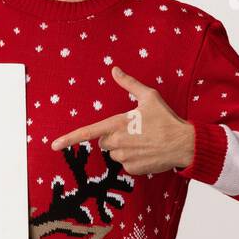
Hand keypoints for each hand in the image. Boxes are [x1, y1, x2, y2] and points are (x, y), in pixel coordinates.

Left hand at [49, 66, 195, 174]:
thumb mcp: (149, 96)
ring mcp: (124, 157)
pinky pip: (125, 164)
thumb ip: (129, 84)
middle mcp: (118, 142)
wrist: (184, 143)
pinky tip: (147, 152)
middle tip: (134, 131)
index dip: (69, 139)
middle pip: (103, 142)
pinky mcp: (132, 169)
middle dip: (113, 137)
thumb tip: (114, 69)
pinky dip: (133, 159)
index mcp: (118, 124)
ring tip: (143, 141)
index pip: (88, 132)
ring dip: (123, 148)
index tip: (54, 145)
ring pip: (114, 153)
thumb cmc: (166, 119)